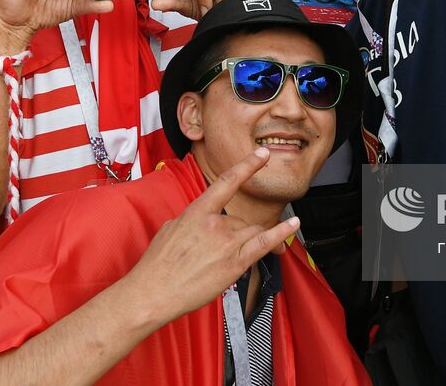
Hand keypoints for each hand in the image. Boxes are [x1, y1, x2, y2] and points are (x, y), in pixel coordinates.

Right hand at [116, 147, 298, 324]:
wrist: (153, 292)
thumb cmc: (157, 264)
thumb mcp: (170, 229)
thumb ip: (192, 220)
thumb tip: (202, 221)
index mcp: (197, 211)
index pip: (227, 182)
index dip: (248, 165)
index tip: (263, 154)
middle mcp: (215, 224)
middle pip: (242, 219)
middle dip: (237, 234)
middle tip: (219, 253)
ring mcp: (227, 243)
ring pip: (253, 232)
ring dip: (248, 241)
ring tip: (228, 259)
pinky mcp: (235, 264)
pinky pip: (264, 244)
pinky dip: (281, 234)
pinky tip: (292, 225)